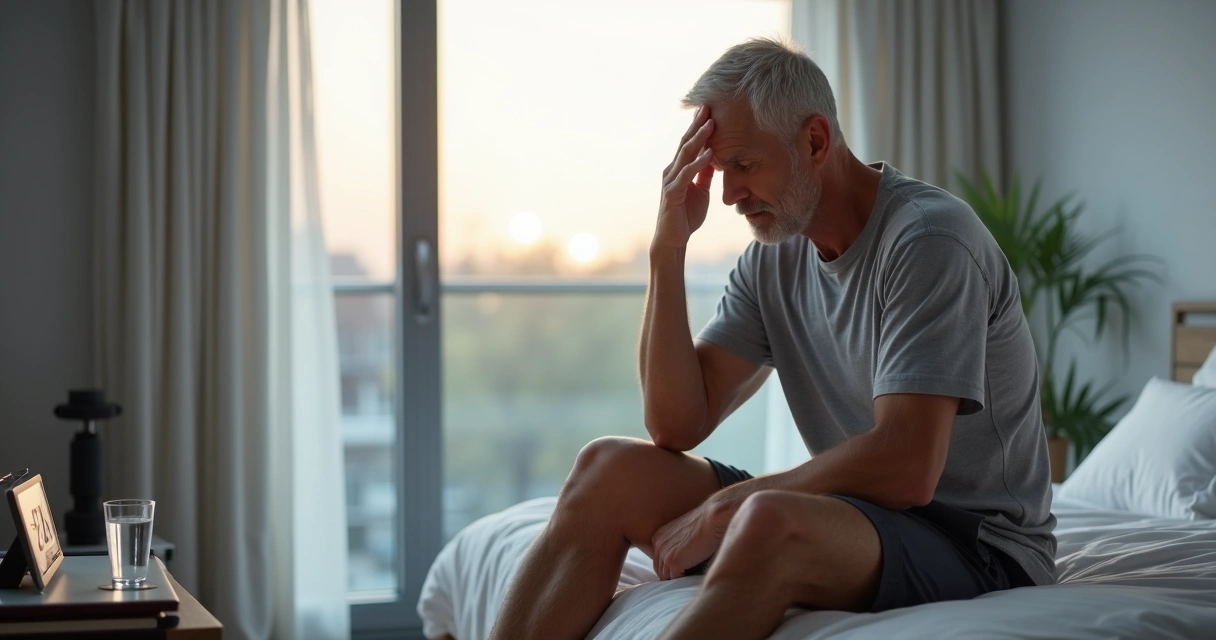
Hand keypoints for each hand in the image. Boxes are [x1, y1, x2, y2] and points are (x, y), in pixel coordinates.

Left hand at [651, 498, 732, 579]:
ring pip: (666, 577)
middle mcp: (658, 545)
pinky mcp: (674, 562)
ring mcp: (664, 554)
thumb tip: (680, 560)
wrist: (713, 519)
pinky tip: (694, 573)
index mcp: (658, 537)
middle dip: (672, 574)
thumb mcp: (683, 533)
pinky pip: (675, 579)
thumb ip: (676, 545)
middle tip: (687, 574)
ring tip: (691, 573)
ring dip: (678, 578)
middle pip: (660, 570)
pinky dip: (684, 579)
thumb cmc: (704, 525)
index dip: (669, 567)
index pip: (658, 561)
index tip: (682, 568)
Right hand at [653, 106, 715, 250]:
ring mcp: (671, 181)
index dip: (698, 127)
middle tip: (708, 106)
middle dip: (697, 125)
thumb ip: (704, 174)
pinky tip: (709, 154)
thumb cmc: (686, 216)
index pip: (689, 144)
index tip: (709, 110)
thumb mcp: (700, 191)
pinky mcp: (673, 193)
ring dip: (699, 139)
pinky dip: (698, 163)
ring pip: (685, 155)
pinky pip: (687, 175)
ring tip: (711, 124)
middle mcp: (672, 171)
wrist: (673, 239)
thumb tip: (714, 158)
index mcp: (678, 169)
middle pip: (685, 143)